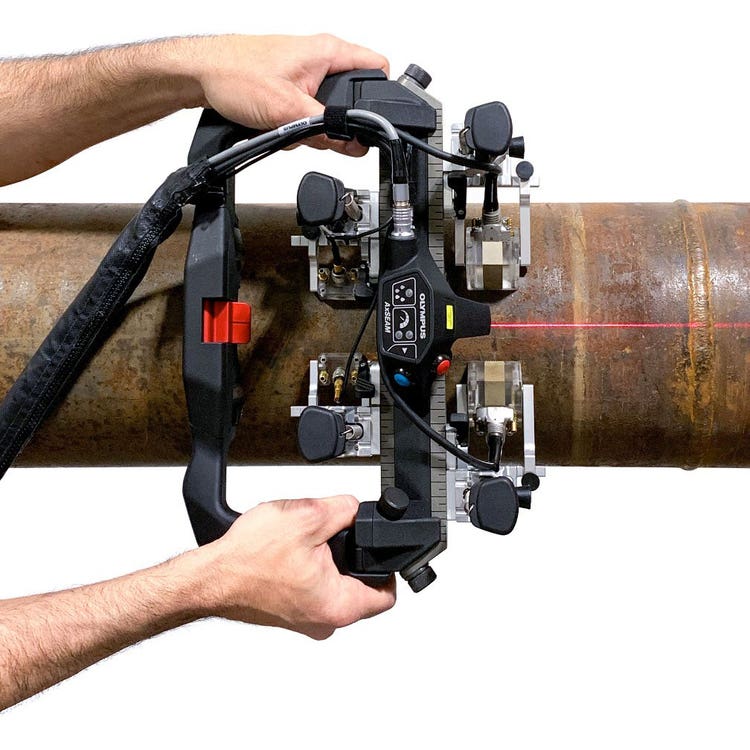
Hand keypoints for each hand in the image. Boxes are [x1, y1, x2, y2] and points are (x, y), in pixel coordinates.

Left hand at [186, 34, 389, 156]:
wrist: (199, 74)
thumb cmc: (233, 74)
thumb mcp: (287, 109)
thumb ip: (324, 128)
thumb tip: (352, 142)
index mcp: (328, 52)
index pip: (378, 69)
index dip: (378, 101)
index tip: (367, 125)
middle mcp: (319, 59)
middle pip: (350, 102)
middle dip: (333, 127)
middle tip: (312, 132)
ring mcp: (304, 74)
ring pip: (325, 113)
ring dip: (308, 130)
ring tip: (285, 126)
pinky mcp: (290, 87)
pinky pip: (305, 115)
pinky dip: (293, 127)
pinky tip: (276, 126)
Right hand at [201, 495, 395, 639]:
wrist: (209, 576)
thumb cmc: (248, 558)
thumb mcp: (308, 516)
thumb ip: (345, 509)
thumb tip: (357, 508)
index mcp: (338, 606)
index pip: (387, 594)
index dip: (389, 566)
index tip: (379, 547)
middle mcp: (324, 622)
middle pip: (360, 586)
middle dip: (351, 555)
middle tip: (333, 536)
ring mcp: (304, 620)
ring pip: (332, 585)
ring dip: (325, 560)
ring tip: (305, 542)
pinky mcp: (288, 613)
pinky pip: (310, 588)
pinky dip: (305, 568)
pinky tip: (288, 552)